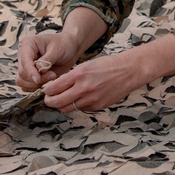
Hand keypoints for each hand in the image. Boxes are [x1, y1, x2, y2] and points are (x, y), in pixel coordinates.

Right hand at [15, 30, 81, 90]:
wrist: (70, 48)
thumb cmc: (64, 45)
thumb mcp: (58, 50)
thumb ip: (48, 60)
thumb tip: (38, 69)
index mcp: (28, 44)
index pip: (25, 60)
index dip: (30, 72)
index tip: (38, 80)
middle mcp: (23, 54)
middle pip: (22, 73)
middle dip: (37, 78)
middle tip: (52, 75)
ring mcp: (25, 65)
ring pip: (22, 81)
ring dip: (36, 84)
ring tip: (51, 75)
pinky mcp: (29, 74)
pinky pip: (26, 86)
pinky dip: (35, 87)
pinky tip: (47, 80)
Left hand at [41, 34, 174, 113]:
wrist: (128, 71)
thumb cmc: (107, 65)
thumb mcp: (86, 65)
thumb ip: (71, 77)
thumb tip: (55, 87)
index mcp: (78, 75)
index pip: (53, 88)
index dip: (46, 91)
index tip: (46, 90)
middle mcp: (83, 88)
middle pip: (56, 102)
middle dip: (49, 101)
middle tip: (48, 99)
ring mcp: (91, 99)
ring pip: (67, 109)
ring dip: (62, 105)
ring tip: (63, 99)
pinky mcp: (97, 106)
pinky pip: (80, 109)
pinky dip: (77, 105)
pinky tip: (79, 99)